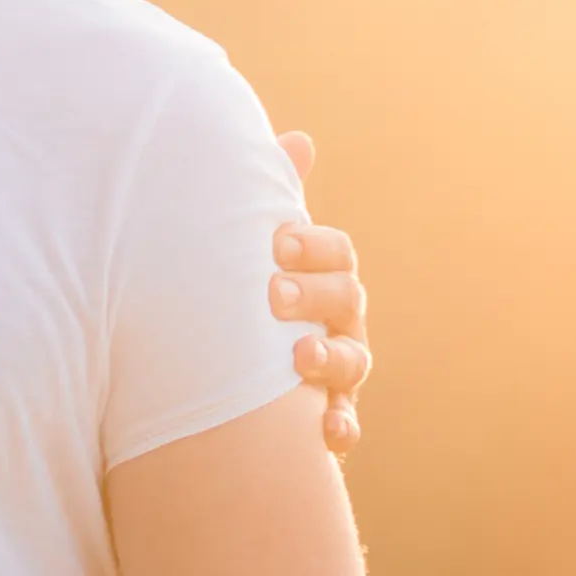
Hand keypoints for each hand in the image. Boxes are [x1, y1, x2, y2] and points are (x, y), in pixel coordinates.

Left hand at [270, 130, 371, 455]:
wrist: (222, 377)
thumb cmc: (240, 298)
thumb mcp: (247, 250)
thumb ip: (268, 199)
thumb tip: (297, 140)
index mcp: (322, 277)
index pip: (337, 254)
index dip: (315, 246)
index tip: (277, 241)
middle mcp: (339, 322)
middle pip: (348, 302)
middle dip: (316, 296)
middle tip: (274, 294)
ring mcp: (337, 371)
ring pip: (353, 362)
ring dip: (330, 358)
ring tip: (298, 357)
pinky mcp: (325, 416)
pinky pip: (345, 425)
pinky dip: (341, 428)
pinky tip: (327, 434)